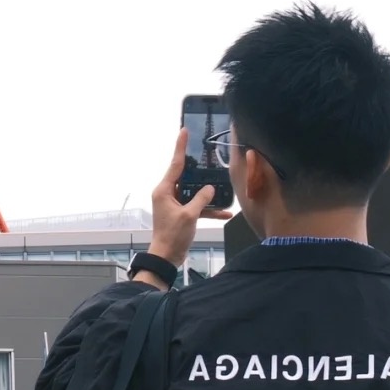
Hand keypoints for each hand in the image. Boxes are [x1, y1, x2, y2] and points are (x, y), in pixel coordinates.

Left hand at [146, 128, 231, 270]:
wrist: (167, 257)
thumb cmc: (172, 236)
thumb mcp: (189, 215)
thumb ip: (201, 199)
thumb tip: (210, 188)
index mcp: (164, 190)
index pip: (175, 164)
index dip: (180, 147)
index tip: (183, 131)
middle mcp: (167, 194)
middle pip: (185, 176)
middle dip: (199, 170)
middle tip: (208, 157)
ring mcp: (174, 204)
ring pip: (193, 192)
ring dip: (207, 194)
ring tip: (222, 187)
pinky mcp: (181, 214)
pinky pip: (196, 206)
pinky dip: (208, 209)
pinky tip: (225, 213)